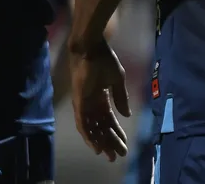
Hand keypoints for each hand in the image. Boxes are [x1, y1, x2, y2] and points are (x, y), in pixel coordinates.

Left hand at [70, 46, 131, 161]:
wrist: (91, 49)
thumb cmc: (104, 60)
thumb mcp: (117, 80)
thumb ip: (121, 98)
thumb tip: (126, 115)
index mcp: (102, 98)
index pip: (109, 120)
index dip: (117, 132)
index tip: (125, 143)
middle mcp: (92, 104)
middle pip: (101, 128)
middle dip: (109, 142)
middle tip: (117, 155)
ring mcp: (84, 104)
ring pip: (92, 129)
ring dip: (99, 142)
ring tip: (107, 155)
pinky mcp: (78, 103)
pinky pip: (81, 123)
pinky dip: (88, 136)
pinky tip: (94, 146)